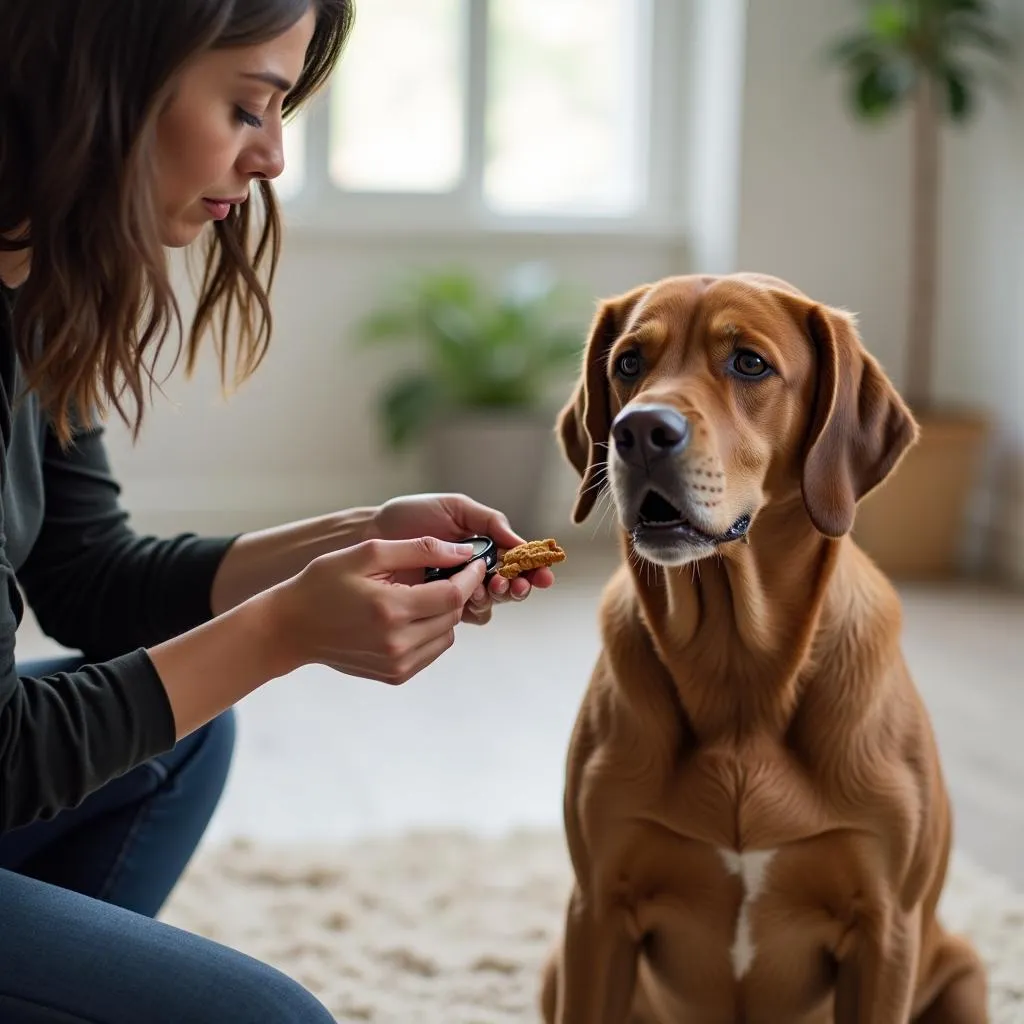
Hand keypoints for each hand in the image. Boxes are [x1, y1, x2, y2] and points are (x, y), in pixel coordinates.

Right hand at [270, 536, 486, 684]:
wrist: (292, 627)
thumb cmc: (325, 583)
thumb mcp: (368, 553)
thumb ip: (419, 549)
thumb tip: (462, 551)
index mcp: (391, 609)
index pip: (453, 595)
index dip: (469, 576)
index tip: (474, 560)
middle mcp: (398, 642)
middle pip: (453, 615)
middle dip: (456, 591)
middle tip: (445, 572)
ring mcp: (397, 664)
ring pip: (447, 634)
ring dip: (443, 612)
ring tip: (421, 594)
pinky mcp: (396, 675)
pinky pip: (432, 650)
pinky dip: (430, 631)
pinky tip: (409, 615)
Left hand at [371, 493, 556, 625]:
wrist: (373, 532)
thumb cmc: (413, 514)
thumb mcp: (456, 507)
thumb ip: (489, 521)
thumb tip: (520, 543)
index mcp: (483, 546)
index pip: (516, 562)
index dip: (534, 570)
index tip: (543, 575)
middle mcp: (473, 572)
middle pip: (508, 588)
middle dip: (518, 588)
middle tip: (516, 583)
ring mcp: (455, 590)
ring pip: (488, 604)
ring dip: (495, 597)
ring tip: (491, 585)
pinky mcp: (435, 607)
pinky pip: (461, 616)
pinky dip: (470, 608)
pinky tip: (468, 596)